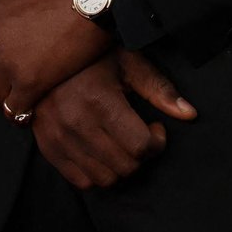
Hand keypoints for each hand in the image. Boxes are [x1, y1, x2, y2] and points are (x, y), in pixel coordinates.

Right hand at [33, 47, 196, 190]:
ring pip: (104, 179)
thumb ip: (159, 89)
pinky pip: (81, 181)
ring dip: (120, 166)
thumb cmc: (92, 54)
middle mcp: (76, 122)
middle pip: (125, 167)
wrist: (41, 50)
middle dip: (140, 155)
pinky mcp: (47, 148)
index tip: (155, 127)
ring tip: (120, 141)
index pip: (140, 146)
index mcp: (100, 100)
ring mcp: (59, 138)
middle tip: (139, 134)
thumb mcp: (128, 61)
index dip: (157, 142)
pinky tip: (101, 149)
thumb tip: (190, 114)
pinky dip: (97, 172)